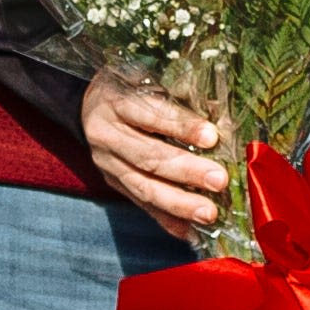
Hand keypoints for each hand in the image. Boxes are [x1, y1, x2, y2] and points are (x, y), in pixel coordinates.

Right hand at [83, 68, 227, 238]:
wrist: (88, 105)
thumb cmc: (129, 88)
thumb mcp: (146, 79)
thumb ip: (179, 97)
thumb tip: (222, 115)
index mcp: (117, 102)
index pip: (150, 114)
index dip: (181, 127)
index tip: (212, 137)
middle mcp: (107, 134)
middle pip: (147, 156)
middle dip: (186, 171)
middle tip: (219, 180)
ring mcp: (108, 163)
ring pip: (142, 186)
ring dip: (179, 203)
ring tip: (209, 213)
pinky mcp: (113, 183)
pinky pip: (141, 204)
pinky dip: (167, 219)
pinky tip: (190, 230)